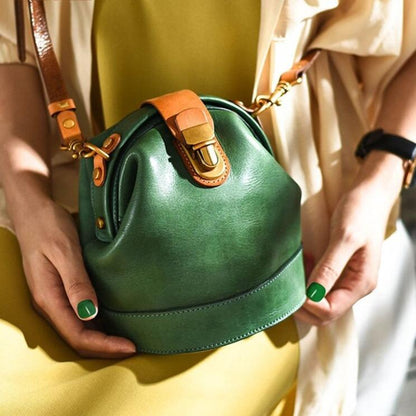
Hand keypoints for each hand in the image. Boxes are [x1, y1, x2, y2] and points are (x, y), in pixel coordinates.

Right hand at [11, 183, 135, 357]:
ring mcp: (55, 296)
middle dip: (105, 347)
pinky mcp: (61, 288)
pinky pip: (78, 314)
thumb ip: (76, 283)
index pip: (77, 334)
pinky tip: (113, 319)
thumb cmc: (48, 226)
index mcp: (48, 297)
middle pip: (77, 337)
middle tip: (133, 347)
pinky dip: (97, 322)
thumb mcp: (65, 252)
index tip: (130, 347)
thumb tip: (90, 315)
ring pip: (78, 328)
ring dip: (102, 337)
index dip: (104, 345)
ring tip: (127, 338)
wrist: (33, 209)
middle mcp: (50, 302)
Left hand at [295, 151, 403, 325]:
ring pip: (319, 299)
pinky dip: (306, 278)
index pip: (331, 310)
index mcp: (361, 283)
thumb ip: (330, 267)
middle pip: (324, 311)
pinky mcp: (338, 267)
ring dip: (302, 290)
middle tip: (285, 285)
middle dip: (302, 303)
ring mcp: (346, 277)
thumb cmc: (361, 212)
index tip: (292, 289)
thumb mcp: (345, 238)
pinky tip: (302, 261)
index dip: (309, 305)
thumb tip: (313, 294)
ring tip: (294, 270)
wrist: (369, 194)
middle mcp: (354, 285)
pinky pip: (318, 283)